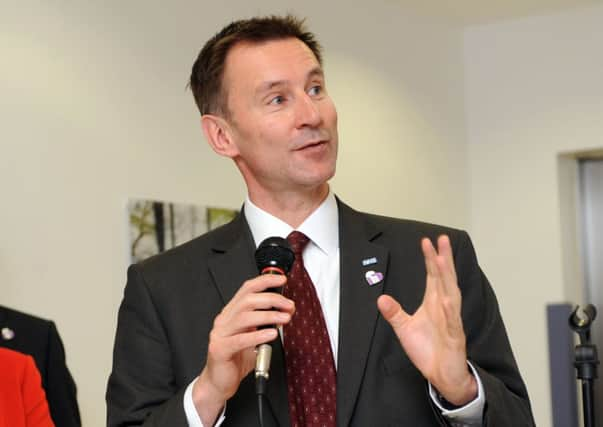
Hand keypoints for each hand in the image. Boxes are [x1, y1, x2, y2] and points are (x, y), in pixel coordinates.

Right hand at [193, 274, 294, 424]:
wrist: (218, 382)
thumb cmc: (236, 358)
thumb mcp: (253, 335)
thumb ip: (265, 322)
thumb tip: (285, 310)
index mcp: (231, 313)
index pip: (247, 289)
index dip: (264, 281)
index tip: (282, 280)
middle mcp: (224, 320)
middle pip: (248, 300)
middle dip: (272, 299)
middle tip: (289, 305)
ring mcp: (220, 334)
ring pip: (245, 317)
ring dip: (269, 316)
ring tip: (284, 318)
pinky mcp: (220, 349)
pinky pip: (240, 340)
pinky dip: (258, 335)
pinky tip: (271, 334)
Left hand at [377, 235, 476, 405]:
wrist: (442, 375)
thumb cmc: (428, 350)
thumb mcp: (405, 329)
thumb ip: (394, 313)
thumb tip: (381, 298)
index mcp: (434, 303)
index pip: (433, 276)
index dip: (430, 259)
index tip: (427, 242)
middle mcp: (445, 308)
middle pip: (445, 279)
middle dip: (443, 259)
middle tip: (442, 239)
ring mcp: (451, 321)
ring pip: (451, 295)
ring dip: (447, 278)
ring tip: (443, 260)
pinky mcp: (454, 337)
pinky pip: (453, 322)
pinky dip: (450, 311)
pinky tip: (447, 299)